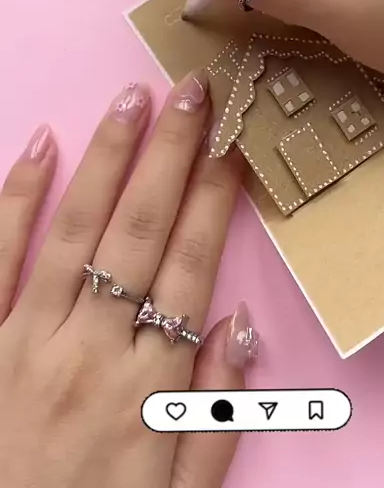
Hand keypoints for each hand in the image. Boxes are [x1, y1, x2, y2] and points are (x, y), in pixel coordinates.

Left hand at [0, 75, 256, 487]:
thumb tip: (239, 323)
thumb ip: (216, 415)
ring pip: (75, 230)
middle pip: (140, 231)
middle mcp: (90, 351)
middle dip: (171, 153)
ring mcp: (26, 340)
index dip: (215, 197)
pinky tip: (39, 145)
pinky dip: (16, 198)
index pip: (191, 265)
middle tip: (191, 90)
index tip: (232, 143)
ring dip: (108, 157)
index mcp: (147, 387)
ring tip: (133, 98)